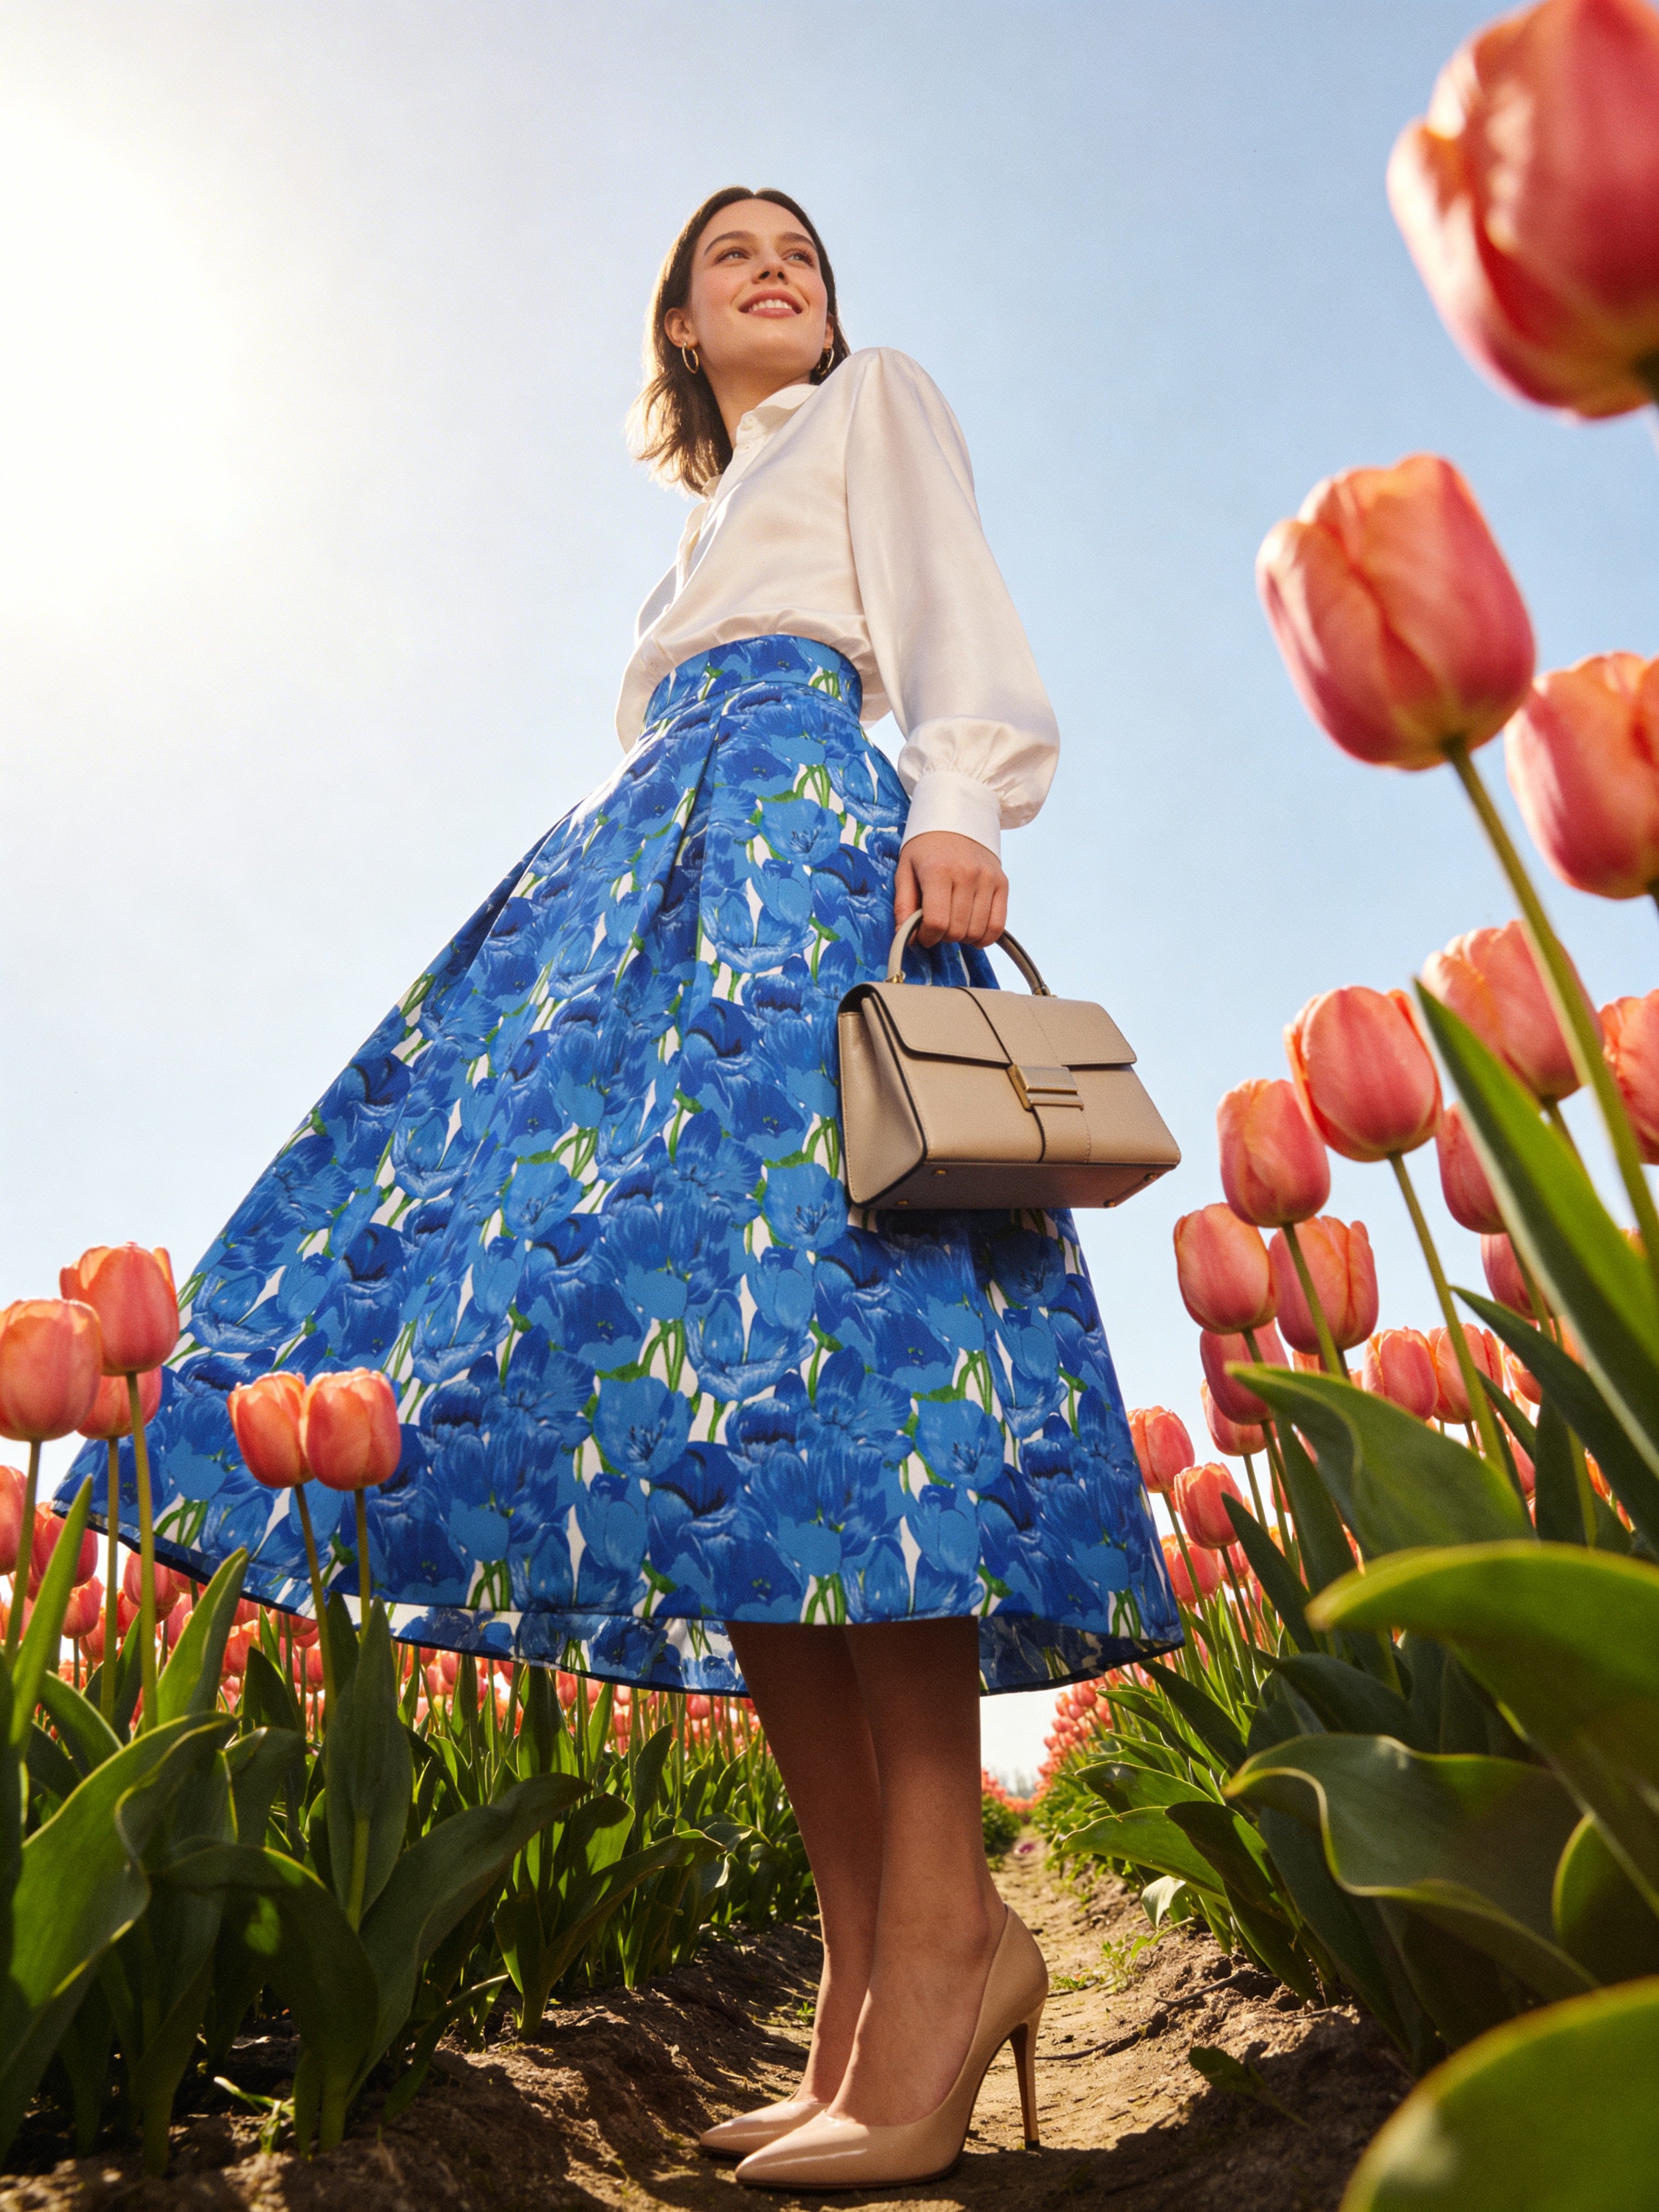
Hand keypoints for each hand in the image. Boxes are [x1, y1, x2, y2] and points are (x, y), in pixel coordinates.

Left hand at [893, 831, 1008, 948]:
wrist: (957, 818)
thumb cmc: (926, 847)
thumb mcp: (905, 870)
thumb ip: (903, 905)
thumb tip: (906, 937)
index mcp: (938, 871)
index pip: (936, 922)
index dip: (927, 937)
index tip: (922, 934)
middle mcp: (967, 874)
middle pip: (957, 930)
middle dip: (943, 937)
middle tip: (936, 926)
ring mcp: (988, 879)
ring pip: (977, 931)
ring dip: (962, 938)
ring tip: (953, 925)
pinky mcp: (1002, 883)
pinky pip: (998, 925)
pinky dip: (984, 937)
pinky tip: (972, 932)